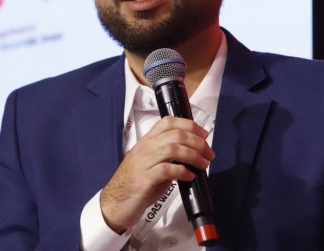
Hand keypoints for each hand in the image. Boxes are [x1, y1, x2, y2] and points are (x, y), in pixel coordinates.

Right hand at [99, 116, 214, 233]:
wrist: (115, 203)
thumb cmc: (134, 184)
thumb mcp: (151, 163)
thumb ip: (167, 156)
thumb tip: (192, 154)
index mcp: (146, 141)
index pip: (168, 122)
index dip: (189, 125)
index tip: (203, 134)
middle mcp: (145, 148)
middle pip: (176, 134)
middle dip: (197, 142)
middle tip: (208, 153)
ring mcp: (143, 163)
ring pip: (173, 148)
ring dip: (193, 155)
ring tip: (203, 164)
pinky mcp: (144, 179)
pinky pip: (166, 169)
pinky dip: (182, 171)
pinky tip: (189, 176)